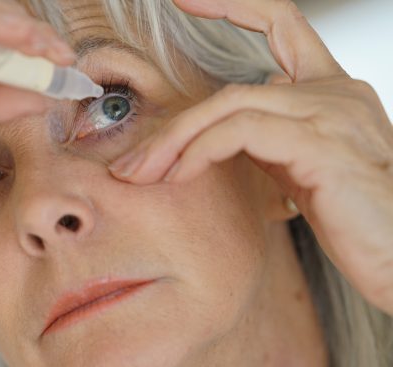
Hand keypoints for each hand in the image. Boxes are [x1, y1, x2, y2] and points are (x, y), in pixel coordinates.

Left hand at [107, 0, 392, 313]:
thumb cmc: (356, 223)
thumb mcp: (304, 170)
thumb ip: (270, 141)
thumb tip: (221, 134)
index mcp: (332, 91)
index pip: (282, 24)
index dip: (235, 7)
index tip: (185, 0)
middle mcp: (336, 92)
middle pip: (234, 88)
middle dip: (175, 125)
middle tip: (131, 164)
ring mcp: (332, 113)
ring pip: (230, 105)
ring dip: (175, 142)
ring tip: (140, 174)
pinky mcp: (322, 143)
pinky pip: (241, 131)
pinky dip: (200, 151)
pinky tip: (179, 176)